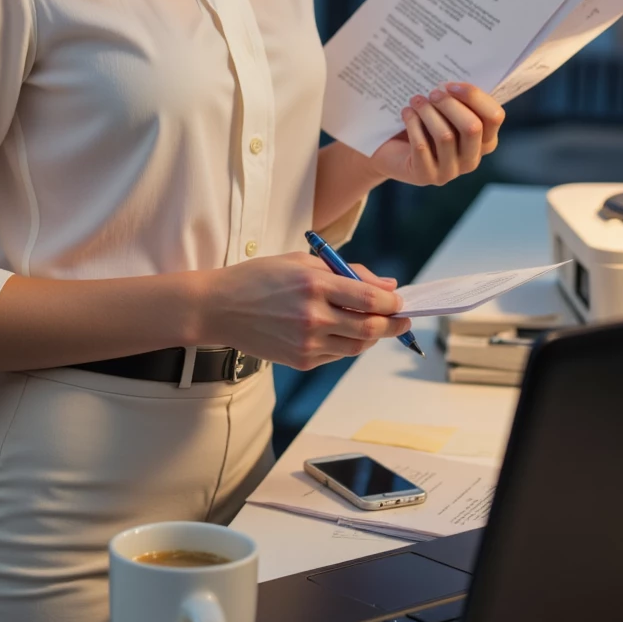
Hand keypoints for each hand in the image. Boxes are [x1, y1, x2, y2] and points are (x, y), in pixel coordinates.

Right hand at [202, 251, 411, 371]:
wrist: (219, 308)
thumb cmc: (260, 278)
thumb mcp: (302, 261)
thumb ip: (348, 272)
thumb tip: (388, 286)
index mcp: (314, 284)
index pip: (371, 299)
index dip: (393, 303)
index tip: (400, 301)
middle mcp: (313, 316)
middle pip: (371, 327)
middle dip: (394, 324)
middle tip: (403, 320)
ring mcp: (307, 342)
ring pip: (358, 346)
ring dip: (373, 336)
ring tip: (374, 325)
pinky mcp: (301, 361)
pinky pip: (337, 355)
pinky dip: (347, 344)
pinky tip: (342, 332)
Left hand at [367, 81, 504, 187]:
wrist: (391, 149)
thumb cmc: (424, 124)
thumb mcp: (445, 112)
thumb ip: (459, 101)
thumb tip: (455, 86)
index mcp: (484, 141)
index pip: (494, 116)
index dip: (474, 96)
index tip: (450, 85)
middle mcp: (471, 160)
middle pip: (472, 127)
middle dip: (450, 104)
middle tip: (432, 93)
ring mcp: (450, 172)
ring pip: (445, 136)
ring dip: (428, 112)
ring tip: (415, 101)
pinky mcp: (426, 176)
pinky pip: (422, 146)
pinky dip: (413, 124)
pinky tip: (406, 113)